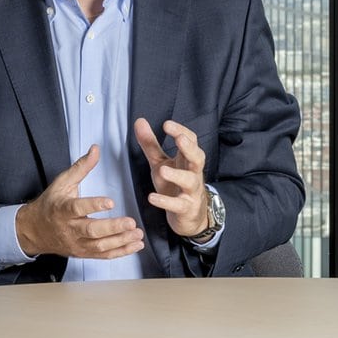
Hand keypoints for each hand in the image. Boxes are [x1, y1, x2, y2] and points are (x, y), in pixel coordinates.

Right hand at [15, 145, 144, 258]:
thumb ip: (81, 167)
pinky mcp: (83, 253)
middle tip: (131, 222)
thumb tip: (95, 149)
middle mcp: (70, 229)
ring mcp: (77, 244)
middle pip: (92, 231)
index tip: (111, 202)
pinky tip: (135, 245)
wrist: (34, 231)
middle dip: (113, 228)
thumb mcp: (62, 182)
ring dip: (120, 241)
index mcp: (63, 209)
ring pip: (99, 246)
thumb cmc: (51, 204)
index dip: (94, 205)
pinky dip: (120, 252)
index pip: (78, 208)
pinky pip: (102, 255)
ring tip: (137, 234)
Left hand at [134, 118, 207, 237]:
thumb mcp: (160, 162)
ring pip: (190, 181)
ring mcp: (191, 191)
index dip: (181, 131)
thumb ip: (151, 143)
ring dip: (177, 175)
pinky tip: (152, 197)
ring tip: (163, 170)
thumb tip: (140, 120)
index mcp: (186, 159)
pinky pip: (178, 205)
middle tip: (180, 139)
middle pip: (198, 158)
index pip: (191, 140)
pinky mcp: (186, 208)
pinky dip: (166, 201)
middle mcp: (193, 173)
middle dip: (190, 148)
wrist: (188, 216)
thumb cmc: (174, 185)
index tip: (167, 124)